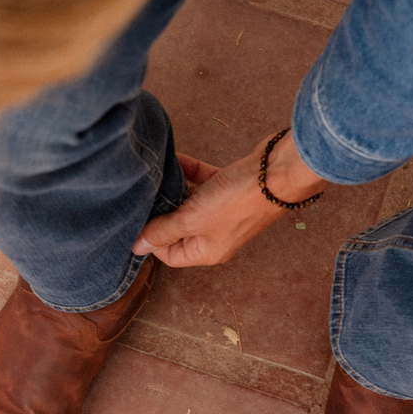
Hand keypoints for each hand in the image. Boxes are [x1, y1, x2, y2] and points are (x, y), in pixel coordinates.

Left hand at [131, 130, 327, 266]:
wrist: (277, 172)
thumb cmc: (238, 202)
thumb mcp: (192, 219)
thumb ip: (163, 231)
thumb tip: (137, 248)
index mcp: (207, 251)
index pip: (170, 255)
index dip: (151, 240)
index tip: (136, 219)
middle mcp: (214, 234)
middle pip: (178, 227)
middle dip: (160, 211)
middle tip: (140, 196)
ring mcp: (222, 210)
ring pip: (189, 202)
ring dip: (173, 188)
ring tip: (152, 176)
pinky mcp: (229, 187)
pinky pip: (202, 181)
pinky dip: (188, 171)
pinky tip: (172, 158)